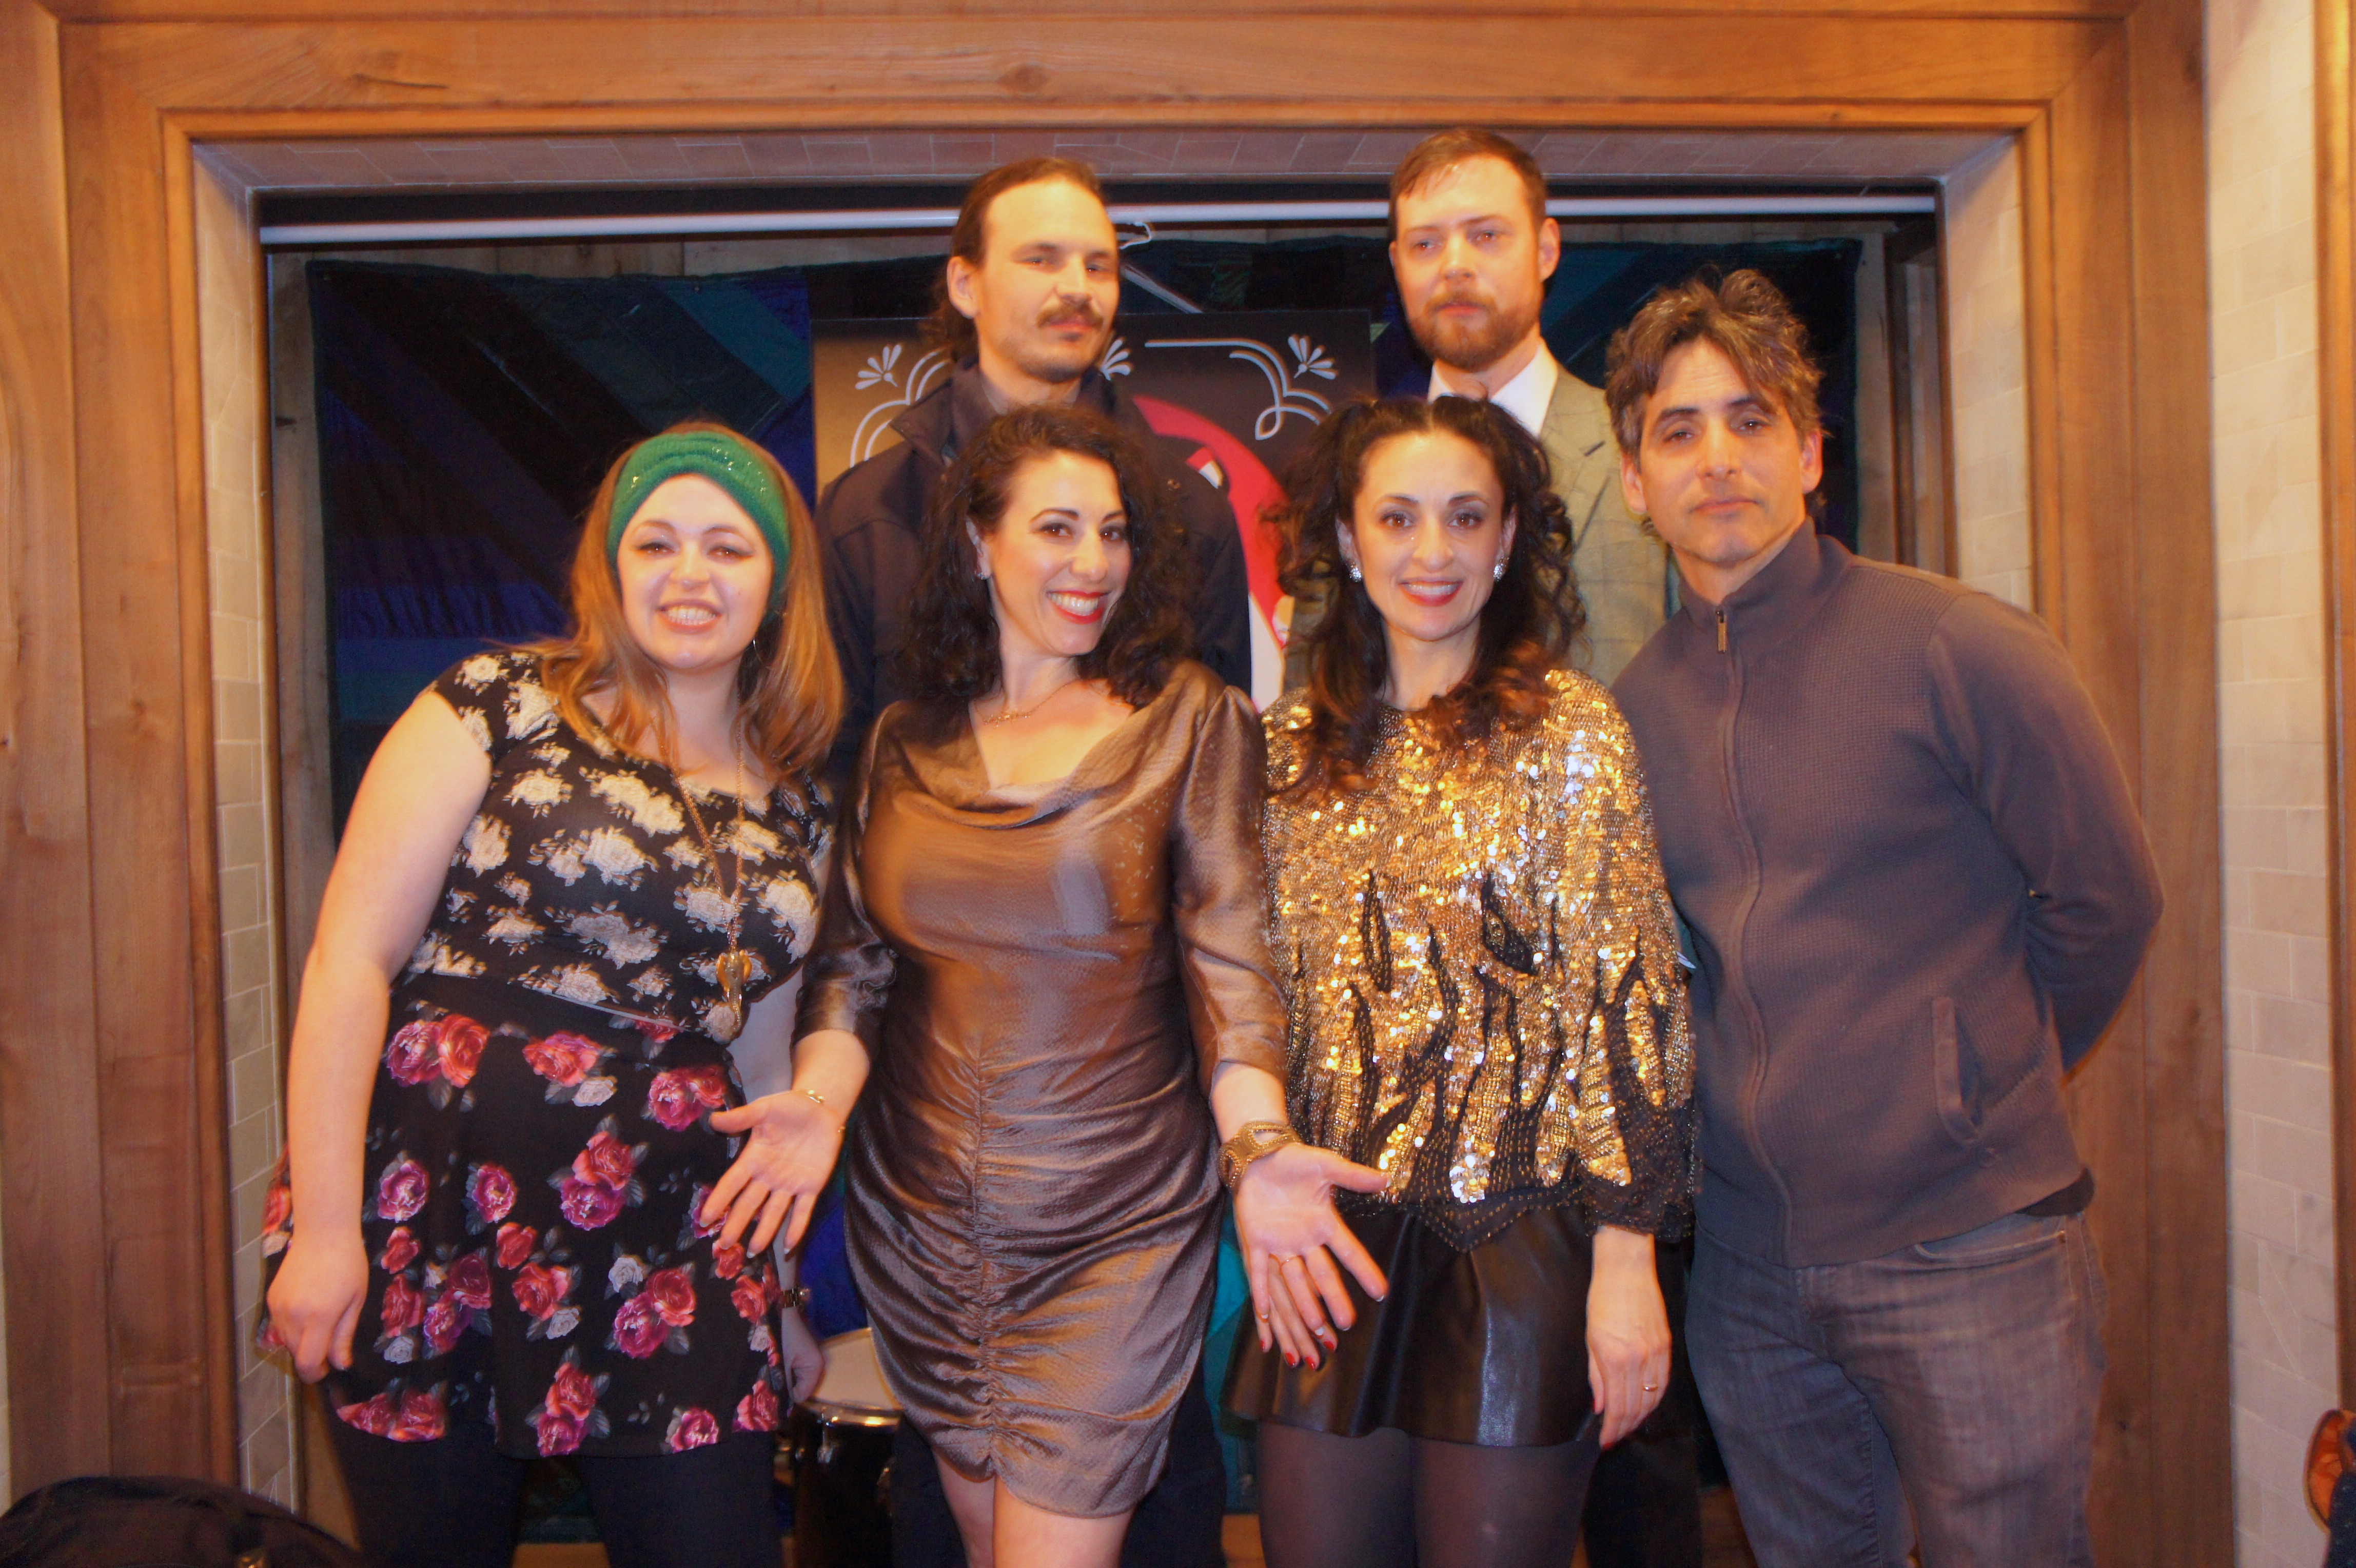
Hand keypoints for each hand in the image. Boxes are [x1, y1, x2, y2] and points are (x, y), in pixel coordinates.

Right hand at [265, 1229, 370, 1383]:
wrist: (323, 1233)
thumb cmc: (348, 1264)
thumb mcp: (355, 1301)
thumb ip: (344, 1335)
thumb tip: (340, 1364)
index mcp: (319, 1317)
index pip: (307, 1361)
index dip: (315, 1373)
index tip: (326, 1370)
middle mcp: (293, 1315)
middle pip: (296, 1354)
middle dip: (312, 1356)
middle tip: (330, 1343)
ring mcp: (278, 1307)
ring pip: (286, 1341)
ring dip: (301, 1341)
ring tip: (321, 1319)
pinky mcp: (270, 1298)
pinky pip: (279, 1324)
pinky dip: (292, 1326)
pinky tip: (307, 1308)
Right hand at [704, 1090, 843, 1251]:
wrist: (822, 1108)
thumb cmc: (789, 1107)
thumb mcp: (764, 1109)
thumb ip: (741, 1117)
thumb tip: (713, 1120)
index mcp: (754, 1158)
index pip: (732, 1184)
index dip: (719, 1201)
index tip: (705, 1220)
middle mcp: (769, 1177)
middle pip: (749, 1204)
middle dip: (736, 1224)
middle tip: (723, 1245)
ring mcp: (790, 1184)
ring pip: (773, 1212)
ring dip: (763, 1232)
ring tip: (752, 1251)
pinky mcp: (812, 1186)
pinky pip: (803, 1210)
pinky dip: (796, 1227)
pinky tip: (789, 1246)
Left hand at [778, 1302, 825, 1405]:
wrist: (788, 1313)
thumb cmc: (785, 1336)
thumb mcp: (782, 1363)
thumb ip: (785, 1384)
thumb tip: (785, 1403)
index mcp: (815, 1368)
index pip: (802, 1395)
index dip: (788, 1396)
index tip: (774, 1392)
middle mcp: (818, 1366)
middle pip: (803, 1389)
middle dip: (788, 1388)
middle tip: (773, 1383)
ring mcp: (814, 1361)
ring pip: (800, 1382)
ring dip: (788, 1381)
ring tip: (776, 1374)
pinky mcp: (808, 1357)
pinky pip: (800, 1373)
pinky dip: (790, 1373)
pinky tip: (781, 1368)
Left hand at [1233, 1143, 1389, 1371]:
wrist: (1259, 1155)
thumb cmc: (1294, 1161)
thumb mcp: (1325, 1164)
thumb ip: (1352, 1175)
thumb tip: (1386, 1180)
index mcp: (1323, 1223)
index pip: (1348, 1251)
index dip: (1364, 1271)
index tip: (1382, 1293)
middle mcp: (1303, 1240)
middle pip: (1321, 1275)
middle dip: (1333, 1300)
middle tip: (1347, 1325)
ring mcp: (1279, 1243)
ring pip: (1294, 1281)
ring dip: (1304, 1306)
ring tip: (1317, 1332)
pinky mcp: (1254, 1240)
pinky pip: (1258, 1271)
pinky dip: (1261, 1293)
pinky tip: (1266, 1317)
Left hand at [1586, 1226, 1669, 1446]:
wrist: (1627, 1268)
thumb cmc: (1601, 1299)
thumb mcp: (1590, 1338)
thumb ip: (1596, 1376)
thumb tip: (1601, 1407)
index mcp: (1615, 1357)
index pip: (1618, 1407)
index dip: (1612, 1429)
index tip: (1605, 1441)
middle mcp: (1639, 1359)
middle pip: (1637, 1407)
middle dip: (1625, 1428)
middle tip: (1615, 1438)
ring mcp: (1657, 1352)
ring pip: (1653, 1398)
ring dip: (1641, 1417)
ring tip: (1628, 1427)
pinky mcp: (1668, 1345)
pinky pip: (1664, 1381)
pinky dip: (1656, 1399)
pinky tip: (1646, 1406)